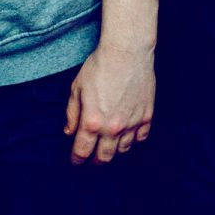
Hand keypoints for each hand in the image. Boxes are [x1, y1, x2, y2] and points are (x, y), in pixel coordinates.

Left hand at [64, 42, 154, 164]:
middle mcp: (112, 128)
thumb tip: (69, 131)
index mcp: (92, 121)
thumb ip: (72, 113)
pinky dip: (132, 141)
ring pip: (123, 150)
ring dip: (113, 152)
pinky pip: (140, 138)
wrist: (126, 53)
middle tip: (91, 160)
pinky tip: (126, 138)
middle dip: (95, 161)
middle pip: (104, 156)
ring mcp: (131, 124)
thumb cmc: (99, 67)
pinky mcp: (146, 117)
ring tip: (107, 149)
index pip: (82, 150)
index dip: (77, 158)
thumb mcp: (77, 88)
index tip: (75, 161)